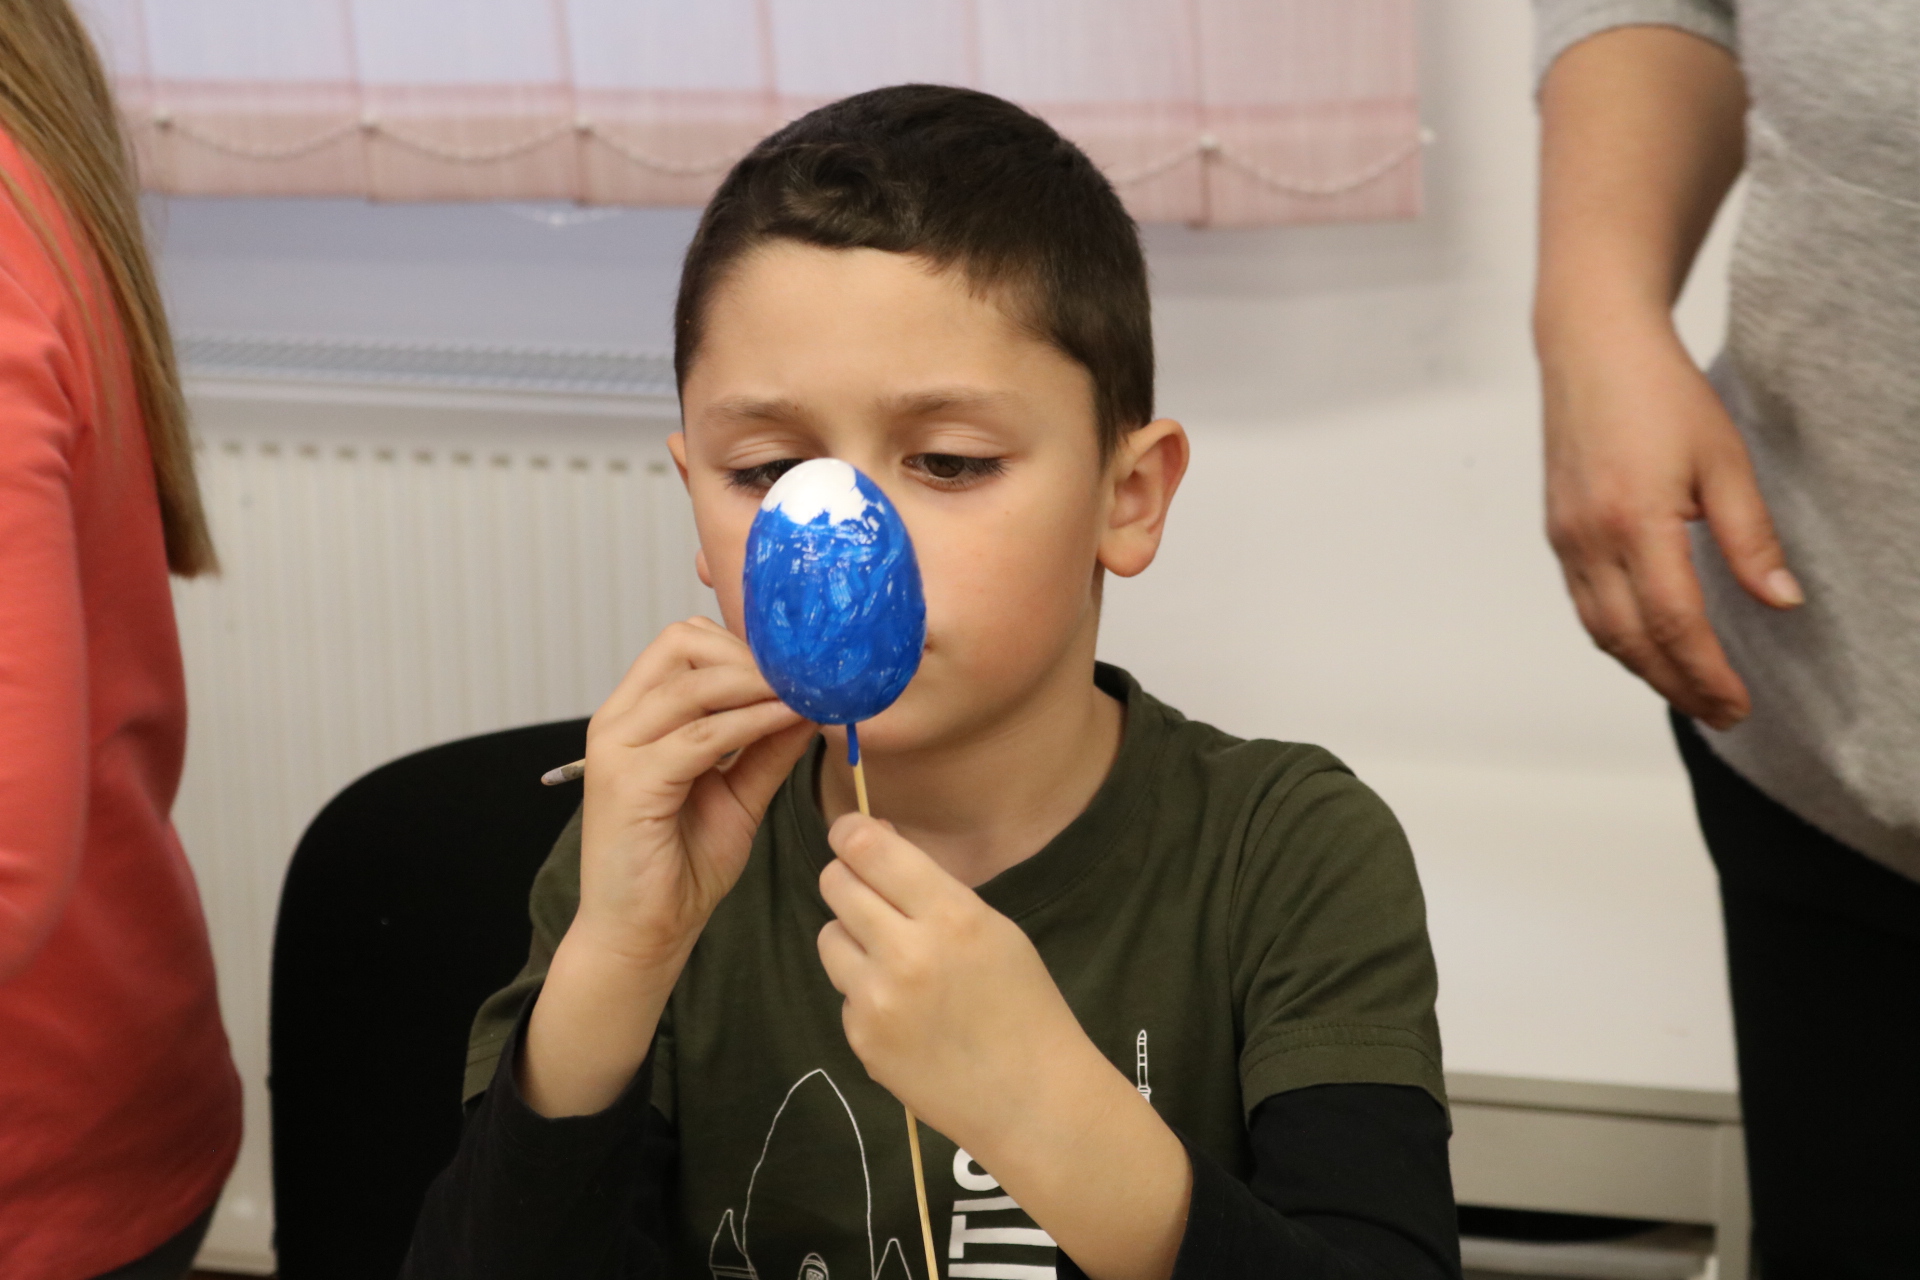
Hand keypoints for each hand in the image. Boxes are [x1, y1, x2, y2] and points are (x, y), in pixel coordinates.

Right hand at [525, 617, 813, 1116]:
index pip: (684, 642)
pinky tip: (786, 724)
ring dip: (758, 685)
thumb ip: (768, 746)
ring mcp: (617, 748)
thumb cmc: (681, 865)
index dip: (743, 644)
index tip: (797, 665)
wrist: (644, 932)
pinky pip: (701, 735)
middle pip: (683, 644)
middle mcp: (618, 720)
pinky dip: (750, 724)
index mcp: (636, 715)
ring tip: (806, 696)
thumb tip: (813, 703)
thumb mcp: (739, 792)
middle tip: (803, 678)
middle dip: (750, 656)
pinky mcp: (628, 782)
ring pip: (695, 684)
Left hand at [815, 814, 1092, 1150]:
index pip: (869, 850)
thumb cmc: (1025, 1005)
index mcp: (951, 916)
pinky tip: (905, 1012)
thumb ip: (931, 888)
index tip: (850, 831)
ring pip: (828, 936)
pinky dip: (864, 991)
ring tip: (893, 958)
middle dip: (847, 878)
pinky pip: (844, 990)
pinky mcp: (861, 1039)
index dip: (850, 832)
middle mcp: (905, 953)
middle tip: (869, 889)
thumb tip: (874, 840)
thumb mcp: (992, 929)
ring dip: (851, 936)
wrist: (1032, 1099)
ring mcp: (876, 1001)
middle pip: (836, 885)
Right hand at [1542, 325, 1800, 728]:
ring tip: (1690, 692)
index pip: (1672, 622)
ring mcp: (1566, 540)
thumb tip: (1782, 602)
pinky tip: (1647, 645)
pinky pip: (1585, 606)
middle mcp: (1589, 540)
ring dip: (1645, 671)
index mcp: (1634, 522)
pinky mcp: (1558, 533)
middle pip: (1631, 642)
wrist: (1590, 349)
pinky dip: (1618, 639)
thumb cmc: (1661, 393)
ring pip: (1601, 632)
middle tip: (1722, 714)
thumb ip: (1750, 538)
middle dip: (1678, 686)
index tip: (1740, 703)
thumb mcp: (1724, 460)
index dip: (1707, 672)